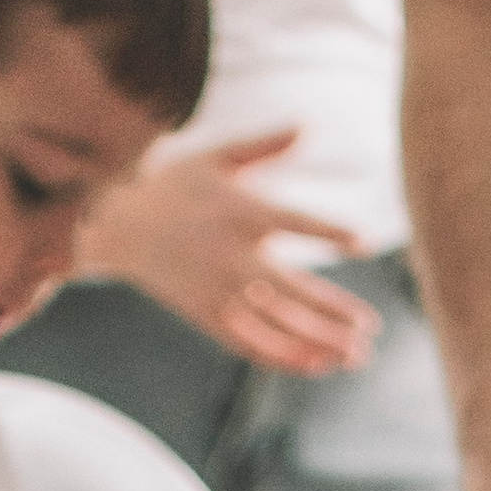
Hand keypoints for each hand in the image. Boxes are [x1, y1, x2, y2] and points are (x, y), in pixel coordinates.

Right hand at [80, 132, 377, 378]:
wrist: (120, 223)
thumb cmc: (175, 183)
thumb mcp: (218, 156)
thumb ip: (265, 146)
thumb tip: (308, 126)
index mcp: (241, 211)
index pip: (296, 223)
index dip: (331, 233)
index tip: (365, 243)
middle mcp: (233, 257)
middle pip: (294, 291)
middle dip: (335, 312)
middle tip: (371, 328)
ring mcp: (219, 292)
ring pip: (278, 326)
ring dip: (320, 343)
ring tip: (356, 354)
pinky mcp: (207, 316)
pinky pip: (252, 346)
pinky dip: (286, 358)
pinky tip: (317, 365)